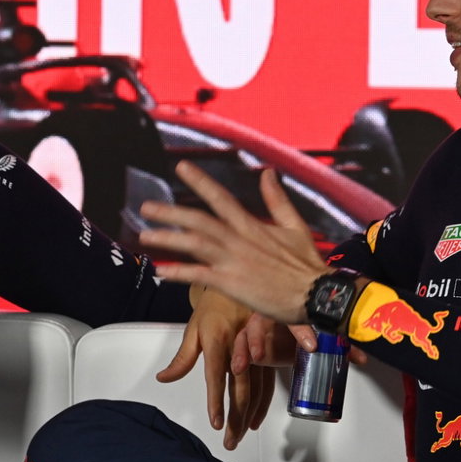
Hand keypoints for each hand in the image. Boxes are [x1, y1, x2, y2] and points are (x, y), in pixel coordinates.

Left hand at [140, 162, 326, 323]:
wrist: (315, 294)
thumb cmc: (307, 265)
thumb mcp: (295, 226)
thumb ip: (277, 199)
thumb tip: (268, 172)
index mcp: (252, 225)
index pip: (220, 198)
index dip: (199, 181)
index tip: (181, 167)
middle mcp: (238, 240)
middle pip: (198, 220)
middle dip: (170, 212)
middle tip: (146, 207)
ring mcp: (233, 262)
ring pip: (194, 245)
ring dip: (168, 239)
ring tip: (145, 236)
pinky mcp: (232, 284)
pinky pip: (199, 276)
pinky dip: (179, 272)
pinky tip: (161, 271)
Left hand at [158, 286, 267, 449]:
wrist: (239, 283)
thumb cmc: (213, 306)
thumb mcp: (193, 329)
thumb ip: (182, 358)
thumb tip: (164, 378)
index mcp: (218, 339)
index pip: (216, 376)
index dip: (216, 401)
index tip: (216, 422)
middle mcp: (239, 346)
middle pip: (240, 389)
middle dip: (235, 418)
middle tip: (229, 441)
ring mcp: (257, 350)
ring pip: (256, 389)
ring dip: (248, 416)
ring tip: (239, 436)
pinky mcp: (268, 353)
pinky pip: (267, 383)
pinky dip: (262, 404)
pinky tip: (255, 420)